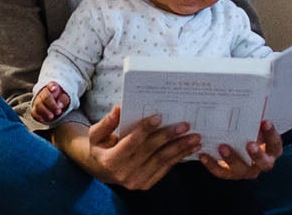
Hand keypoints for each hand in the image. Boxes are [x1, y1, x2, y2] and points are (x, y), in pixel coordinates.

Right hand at [32, 83, 70, 122]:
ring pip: (38, 105)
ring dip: (45, 112)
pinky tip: (44, 120)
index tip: (54, 89)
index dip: (52, 87)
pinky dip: (38, 116)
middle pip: (45, 97)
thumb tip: (59, 105)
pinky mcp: (34, 109)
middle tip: (58, 112)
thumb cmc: (61, 100)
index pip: (51, 85)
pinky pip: (33, 112)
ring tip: (52, 117)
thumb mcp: (65, 98)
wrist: (55, 105)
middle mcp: (43, 93)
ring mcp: (37, 101)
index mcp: (52, 87)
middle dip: (52, 105)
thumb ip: (63, 100)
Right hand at [53, 106, 199, 189]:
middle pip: (150, 151)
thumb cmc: (101, 146)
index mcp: (110, 160)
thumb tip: (118, 108)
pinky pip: (165, 169)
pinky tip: (190, 148)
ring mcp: (136, 181)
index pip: (131, 142)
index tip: (159, 116)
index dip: (145, 129)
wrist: (102, 169)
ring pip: (162, 161)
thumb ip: (107, 122)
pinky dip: (179, 158)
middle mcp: (124, 173)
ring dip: (180, 149)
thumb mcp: (96, 134)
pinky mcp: (146, 184)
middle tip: (185, 125)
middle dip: (168, 137)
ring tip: (195, 137)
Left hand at [198, 120, 281, 179]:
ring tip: (222, 147)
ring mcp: (246, 171)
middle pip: (264, 163)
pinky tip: (204, 155)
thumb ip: (253, 121)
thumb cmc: (248, 134)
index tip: (265, 122)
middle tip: (250, 144)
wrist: (238, 149)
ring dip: (232, 159)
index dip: (271, 134)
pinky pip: (222, 172)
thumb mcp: (253, 128)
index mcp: (271, 151)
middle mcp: (261, 164)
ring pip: (241, 169)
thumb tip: (247, 101)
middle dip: (257, 154)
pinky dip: (212, 164)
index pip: (275, 144)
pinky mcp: (231, 174)